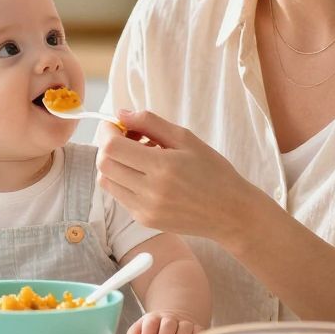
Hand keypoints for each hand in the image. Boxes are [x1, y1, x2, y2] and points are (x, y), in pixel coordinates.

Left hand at [97, 109, 266, 245]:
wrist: (230, 213)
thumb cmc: (213, 171)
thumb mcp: (186, 138)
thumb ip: (150, 122)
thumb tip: (120, 113)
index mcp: (163, 166)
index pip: (112, 147)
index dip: (108, 131)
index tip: (117, 125)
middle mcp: (150, 191)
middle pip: (104, 164)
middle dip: (108, 145)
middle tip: (128, 138)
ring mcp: (145, 209)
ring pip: (106, 181)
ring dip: (114, 164)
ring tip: (138, 158)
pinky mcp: (145, 220)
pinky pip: (119, 196)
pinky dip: (123, 181)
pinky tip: (145, 175)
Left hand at [127, 310, 201, 333]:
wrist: (174, 322)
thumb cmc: (154, 332)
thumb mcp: (142, 330)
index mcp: (154, 318)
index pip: (151, 323)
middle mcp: (170, 319)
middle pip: (168, 324)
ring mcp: (184, 323)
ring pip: (185, 327)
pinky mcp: (197, 329)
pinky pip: (199, 332)